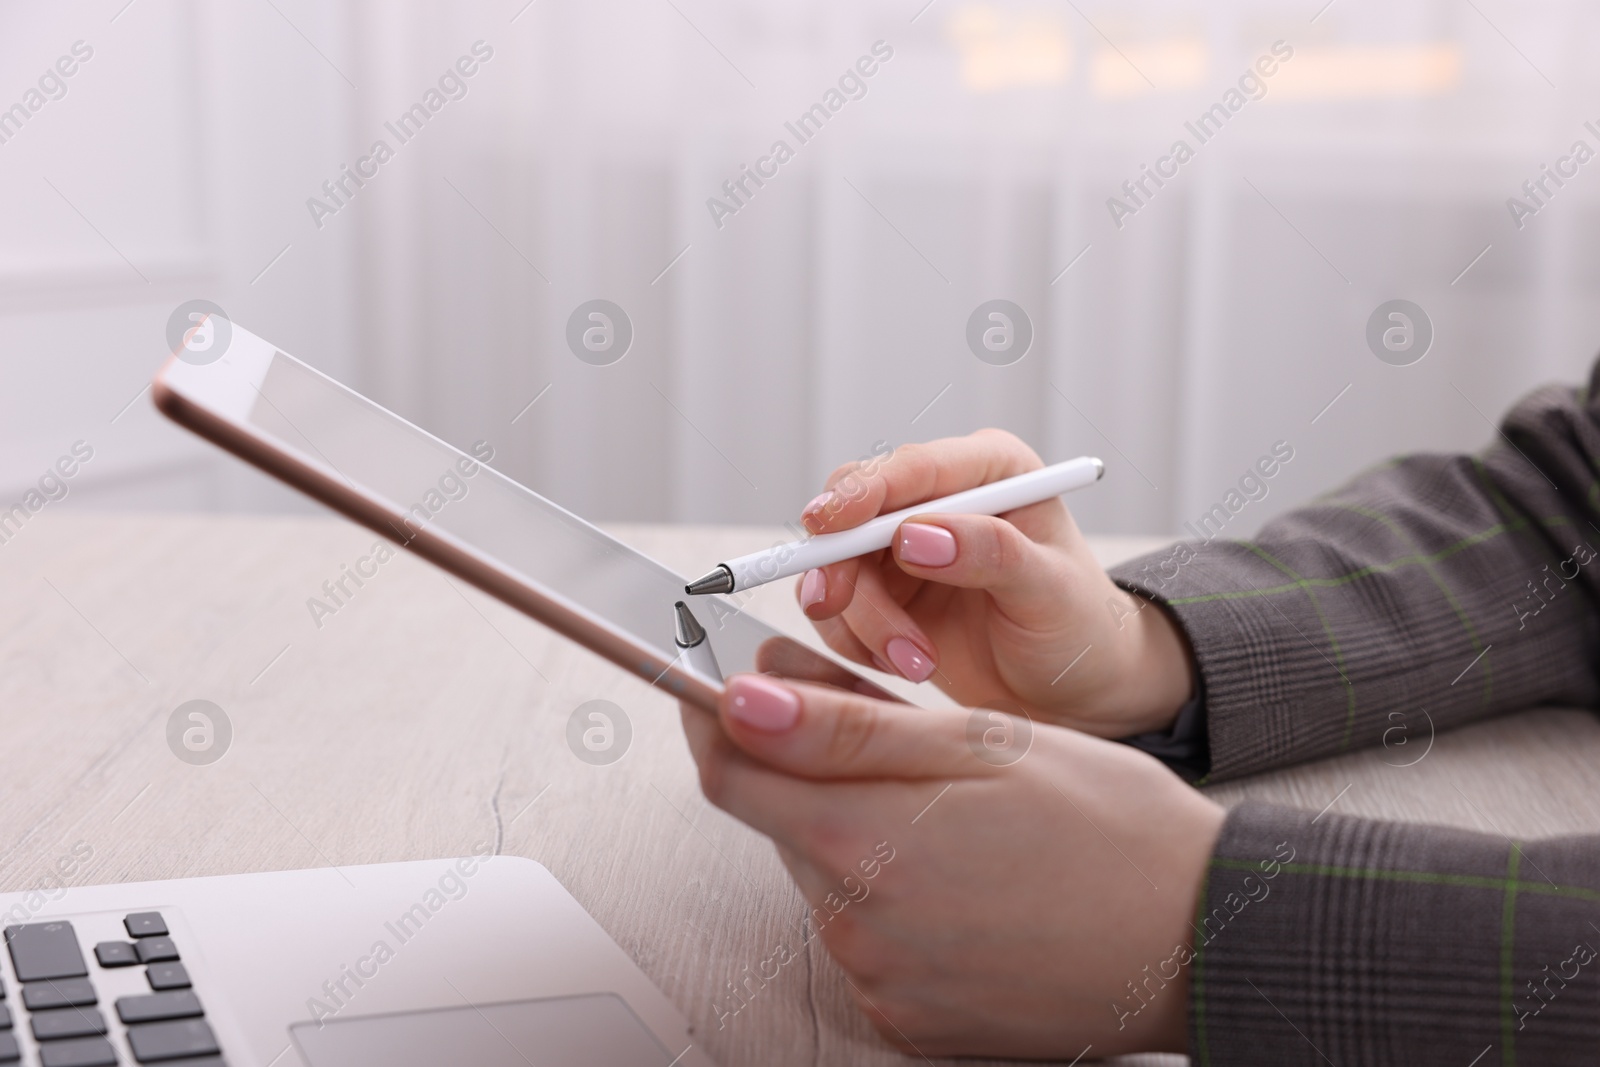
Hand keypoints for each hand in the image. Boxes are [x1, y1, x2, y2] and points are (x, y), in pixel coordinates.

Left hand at [680, 673, 1224, 1058]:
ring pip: (826, 876)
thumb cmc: (1106, 822)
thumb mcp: (978, 744)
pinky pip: (868, 940)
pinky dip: (892, 897)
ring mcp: (881, 982)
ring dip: (859, 832)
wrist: (1201, 938)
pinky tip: (965, 878)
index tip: (712, 675)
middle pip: (783, 822)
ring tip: (956, 813)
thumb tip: (737, 699)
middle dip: (811, 767)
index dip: (710, 712)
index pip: (728, 771)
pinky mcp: (911, 1021)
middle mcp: (854, 927)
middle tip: (895, 736)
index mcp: (863, 842)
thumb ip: (842, 728)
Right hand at [797, 429, 1195, 736]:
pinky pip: (837, 609)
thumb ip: (990, 554)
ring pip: (838, 566)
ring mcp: (903, 547)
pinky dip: (854, 640)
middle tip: (837, 607)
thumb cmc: (1077, 628)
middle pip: (854, 511)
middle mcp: (940, 499)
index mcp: (990, 471)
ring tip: (917, 664)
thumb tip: (913, 536)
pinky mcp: (883, 592)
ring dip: (862, 620)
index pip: (912, 467)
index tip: (828, 526)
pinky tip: (904, 663)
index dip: (862, 492)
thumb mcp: (1049, 590)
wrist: (1070, 691)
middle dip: (843, 565)